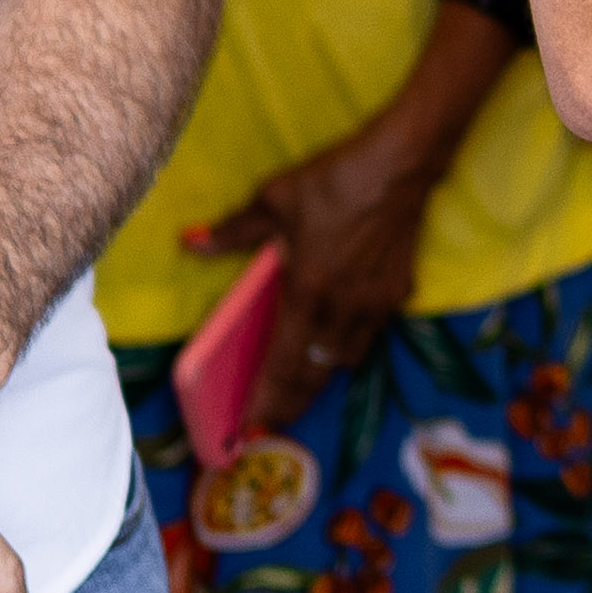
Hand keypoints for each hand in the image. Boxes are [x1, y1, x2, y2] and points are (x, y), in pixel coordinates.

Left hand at [185, 107, 458, 427]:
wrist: (400, 165)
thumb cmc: (334, 181)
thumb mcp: (275, 200)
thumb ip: (233, 230)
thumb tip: (190, 242)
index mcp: (307, 294)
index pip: (282, 365)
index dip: (265, 401)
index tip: (249, 427)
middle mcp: (342, 311)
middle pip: (314, 376)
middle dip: (291, 405)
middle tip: (273, 425)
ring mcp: (375, 305)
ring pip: (345, 359)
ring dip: (321, 376)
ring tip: (304, 386)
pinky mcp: (398, 292)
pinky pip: (369, 334)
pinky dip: (350, 345)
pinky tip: (343, 338)